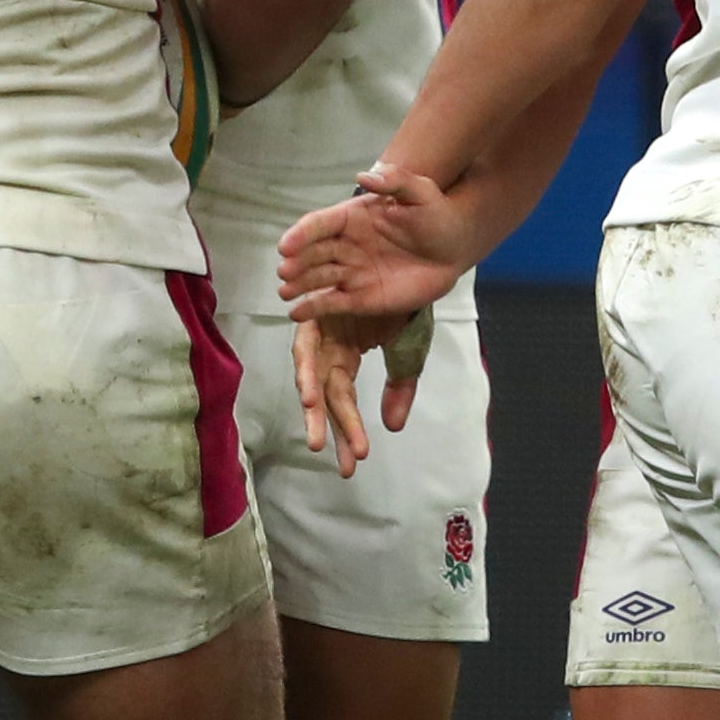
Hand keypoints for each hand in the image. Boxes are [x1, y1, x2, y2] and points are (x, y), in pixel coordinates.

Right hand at [279, 165, 477, 320]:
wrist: (454, 248)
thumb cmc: (435, 214)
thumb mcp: (420, 191)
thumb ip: (395, 181)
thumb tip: (364, 175)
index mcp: (352, 218)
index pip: (320, 224)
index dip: (302, 234)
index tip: (287, 244)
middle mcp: (345, 245)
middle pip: (314, 253)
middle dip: (297, 262)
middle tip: (285, 271)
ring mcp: (351, 272)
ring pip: (319, 279)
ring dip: (300, 285)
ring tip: (285, 292)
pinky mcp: (360, 298)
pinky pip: (333, 303)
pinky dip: (314, 308)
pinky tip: (296, 313)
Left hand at [291, 305, 433, 475]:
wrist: (414, 257)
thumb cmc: (407, 301)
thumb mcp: (409, 350)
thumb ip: (400, 386)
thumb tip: (391, 428)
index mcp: (346, 353)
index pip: (343, 400)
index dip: (348, 430)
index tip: (354, 463)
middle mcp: (328, 343)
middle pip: (322, 390)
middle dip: (328, 423)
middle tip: (331, 457)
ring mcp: (319, 326)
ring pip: (309, 369)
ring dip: (311, 398)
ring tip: (316, 427)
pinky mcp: (314, 310)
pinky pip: (305, 341)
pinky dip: (306, 366)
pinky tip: (311, 390)